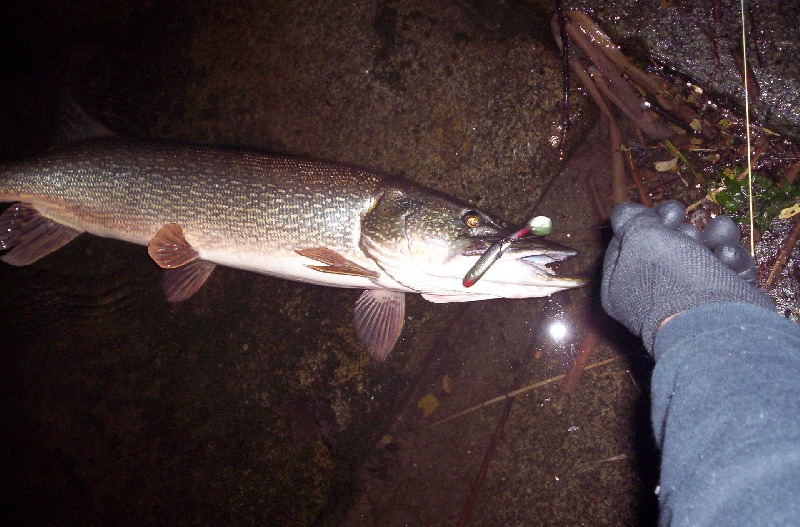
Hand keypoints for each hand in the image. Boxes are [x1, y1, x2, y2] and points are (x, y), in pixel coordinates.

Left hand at [601, 200, 772, 351]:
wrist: (717, 324)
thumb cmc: (671, 278)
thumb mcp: (641, 237)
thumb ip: (632, 220)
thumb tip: (624, 212)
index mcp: (621, 285)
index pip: (626, 245)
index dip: (643, 221)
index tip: (662, 210)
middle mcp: (651, 294)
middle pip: (666, 248)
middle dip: (680, 230)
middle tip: (684, 226)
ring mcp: (688, 300)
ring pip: (702, 255)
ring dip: (713, 237)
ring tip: (719, 232)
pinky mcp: (722, 302)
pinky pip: (726, 272)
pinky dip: (731, 260)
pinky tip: (728, 257)